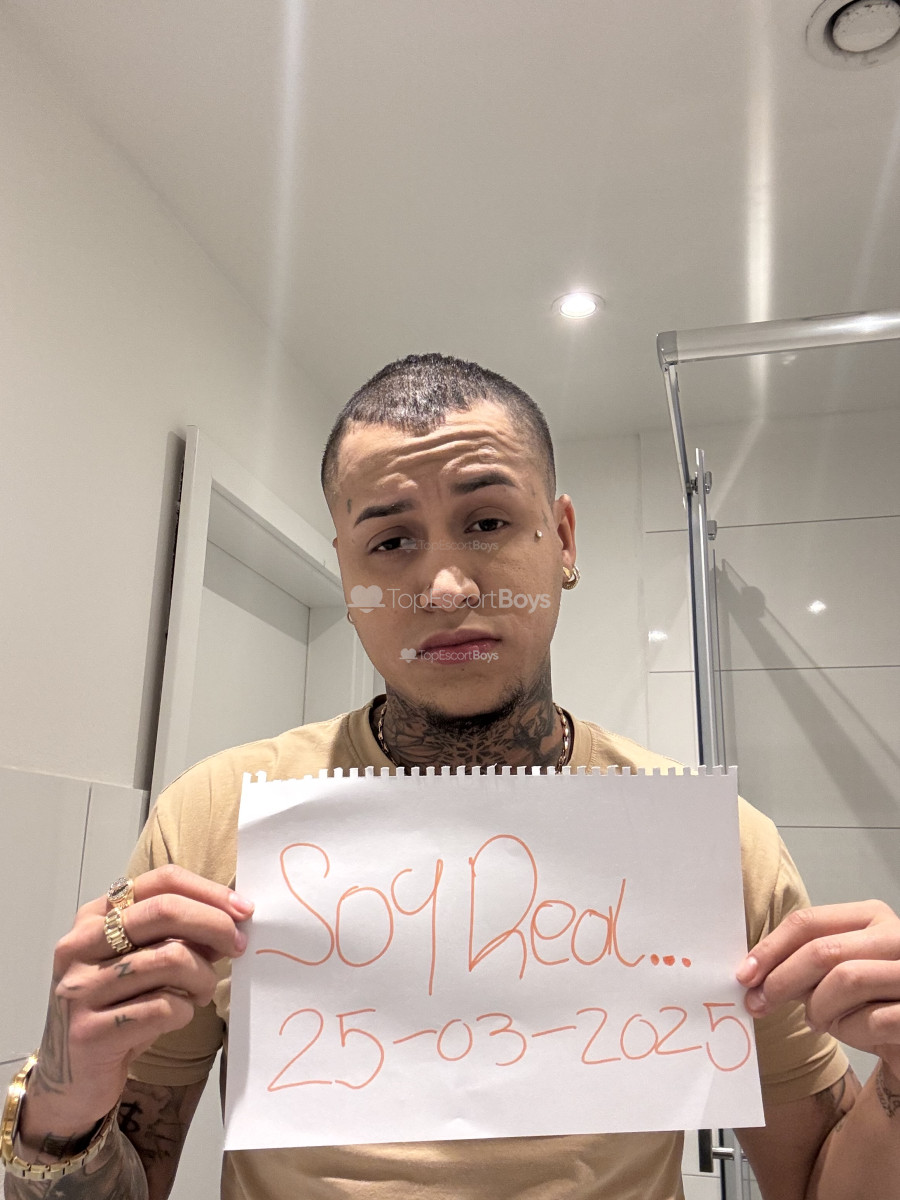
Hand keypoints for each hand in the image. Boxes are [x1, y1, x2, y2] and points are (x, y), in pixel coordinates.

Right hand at [17, 865, 253, 1150]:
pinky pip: (164, 1007)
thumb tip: (231, 917)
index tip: (242, 909)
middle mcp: (80, 946)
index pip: (160, 881)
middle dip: (215, 924)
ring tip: (201, 992)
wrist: (70, 1082)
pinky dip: (186, 1011)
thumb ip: (173, 935)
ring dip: (203, 977)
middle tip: (238, 945)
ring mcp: (81, 989)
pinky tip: (179, 1016)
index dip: (208, 891)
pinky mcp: (91, 1032)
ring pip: (171, 959)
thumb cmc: (115, 1011)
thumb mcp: (138, 962)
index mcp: (93, 917)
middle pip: (165, 911)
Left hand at [736, 900, 899, 1077]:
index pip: (808, 922)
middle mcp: (896, 936)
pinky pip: (873, 1018)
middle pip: (823, 950)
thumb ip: (803, 963)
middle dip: (782, 980)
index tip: (744, 974)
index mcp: (870, 916)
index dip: (771, 948)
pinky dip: (848, 1030)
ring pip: (847, 980)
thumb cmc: (869, 1001)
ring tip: (814, 1020)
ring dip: (819, 1008)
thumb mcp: (835, 972)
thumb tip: (751, 974)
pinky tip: (842, 1031)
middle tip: (759, 1004)